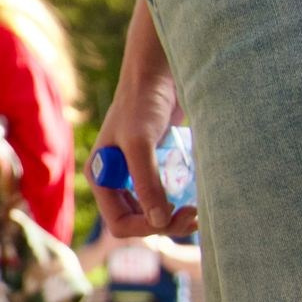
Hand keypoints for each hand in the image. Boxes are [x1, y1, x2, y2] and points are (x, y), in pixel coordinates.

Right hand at [91, 0, 197, 237]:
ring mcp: (137, 175)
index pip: (120, 223)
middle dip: (166, 223)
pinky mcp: (157, 166)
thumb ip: (147, 183)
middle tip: (196, 215)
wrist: (159, 74)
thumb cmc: (143, 103)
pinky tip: (197, 192)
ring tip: (199, 208)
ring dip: (176, 215)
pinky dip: (182, 199)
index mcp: (102, 179)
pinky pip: (168, 195)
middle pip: (140, 222)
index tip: (176, 215)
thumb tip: (159, 222)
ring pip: (156, 212)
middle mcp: (117, 181)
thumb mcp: (140, 143)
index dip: (147, 227)